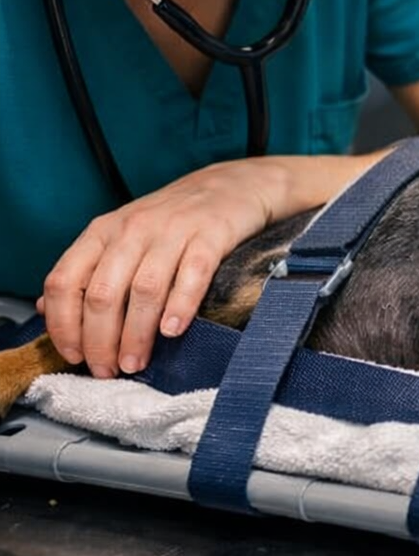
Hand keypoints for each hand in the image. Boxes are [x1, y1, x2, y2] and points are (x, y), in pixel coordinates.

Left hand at [36, 159, 286, 377]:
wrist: (233, 186)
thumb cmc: (175, 219)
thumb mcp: (122, 237)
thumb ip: (88, 271)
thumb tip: (48, 308)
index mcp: (103, 231)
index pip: (65, 281)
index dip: (64, 324)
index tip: (74, 355)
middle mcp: (132, 229)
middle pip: (103, 293)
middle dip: (101, 340)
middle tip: (109, 369)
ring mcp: (173, 231)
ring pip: (144, 289)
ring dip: (137, 334)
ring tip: (137, 361)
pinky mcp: (211, 235)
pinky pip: (192, 274)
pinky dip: (180, 306)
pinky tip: (173, 330)